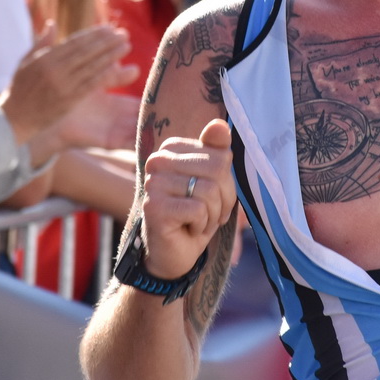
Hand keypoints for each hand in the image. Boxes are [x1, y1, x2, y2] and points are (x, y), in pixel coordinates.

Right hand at [0, 24, 135, 143]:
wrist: (13, 119)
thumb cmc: (19, 89)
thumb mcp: (25, 62)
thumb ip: (41, 43)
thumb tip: (53, 24)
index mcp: (44, 58)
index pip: (74, 42)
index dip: (93, 34)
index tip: (108, 28)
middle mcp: (54, 70)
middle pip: (86, 52)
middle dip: (106, 42)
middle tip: (123, 34)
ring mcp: (62, 85)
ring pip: (91, 66)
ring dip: (111, 55)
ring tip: (125, 46)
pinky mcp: (69, 101)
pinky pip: (90, 84)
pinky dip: (104, 74)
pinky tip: (116, 67)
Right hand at [138, 120, 235, 280]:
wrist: (173, 254)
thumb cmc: (195, 215)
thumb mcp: (213, 182)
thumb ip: (216, 151)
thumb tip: (220, 124)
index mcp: (172, 148)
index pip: (221, 156)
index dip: (226, 183)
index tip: (211, 198)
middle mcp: (158, 161)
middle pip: (218, 170)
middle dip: (223, 200)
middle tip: (207, 214)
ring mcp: (153, 183)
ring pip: (209, 191)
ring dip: (212, 215)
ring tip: (197, 222)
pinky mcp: (154, 207)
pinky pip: (198, 210)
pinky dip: (201, 226)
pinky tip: (187, 230)